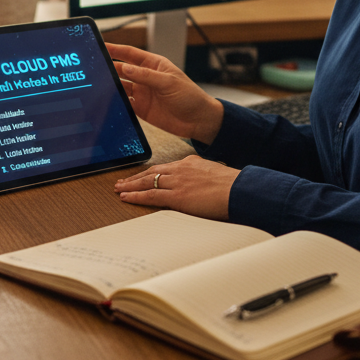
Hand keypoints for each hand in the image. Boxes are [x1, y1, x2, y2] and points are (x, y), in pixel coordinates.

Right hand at [106, 42, 223, 144]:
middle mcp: (146, 78)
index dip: (115, 49)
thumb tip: (125, 67)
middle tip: (94, 67)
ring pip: (121, 86)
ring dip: (111, 85)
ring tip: (98, 84)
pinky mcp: (141, 109)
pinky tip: (109, 100)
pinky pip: (125, 103)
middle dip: (109, 67)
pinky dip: (116, 102)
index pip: (130, 54)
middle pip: (122, 69)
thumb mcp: (169, 83)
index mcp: (154, 65)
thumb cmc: (190, 97)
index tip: (101, 46)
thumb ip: (146, 76)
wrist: (199, 121)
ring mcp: (142, 93)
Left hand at [114, 155, 239, 220]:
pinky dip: (136, 196)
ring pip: (147, 182)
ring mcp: (177, 182)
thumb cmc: (233, 185)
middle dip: (135, 177)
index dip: (149, 171)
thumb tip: (202, 184)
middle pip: (151, 172)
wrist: (240, 190)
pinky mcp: (177, 196)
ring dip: (130, 186)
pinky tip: (126, 197)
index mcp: (190, 162)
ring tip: (119, 189)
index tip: (141, 175)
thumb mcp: (215, 174)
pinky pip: (150, 196)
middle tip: (122, 181)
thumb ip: (203, 176)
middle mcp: (180, 169)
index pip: (164, 167)